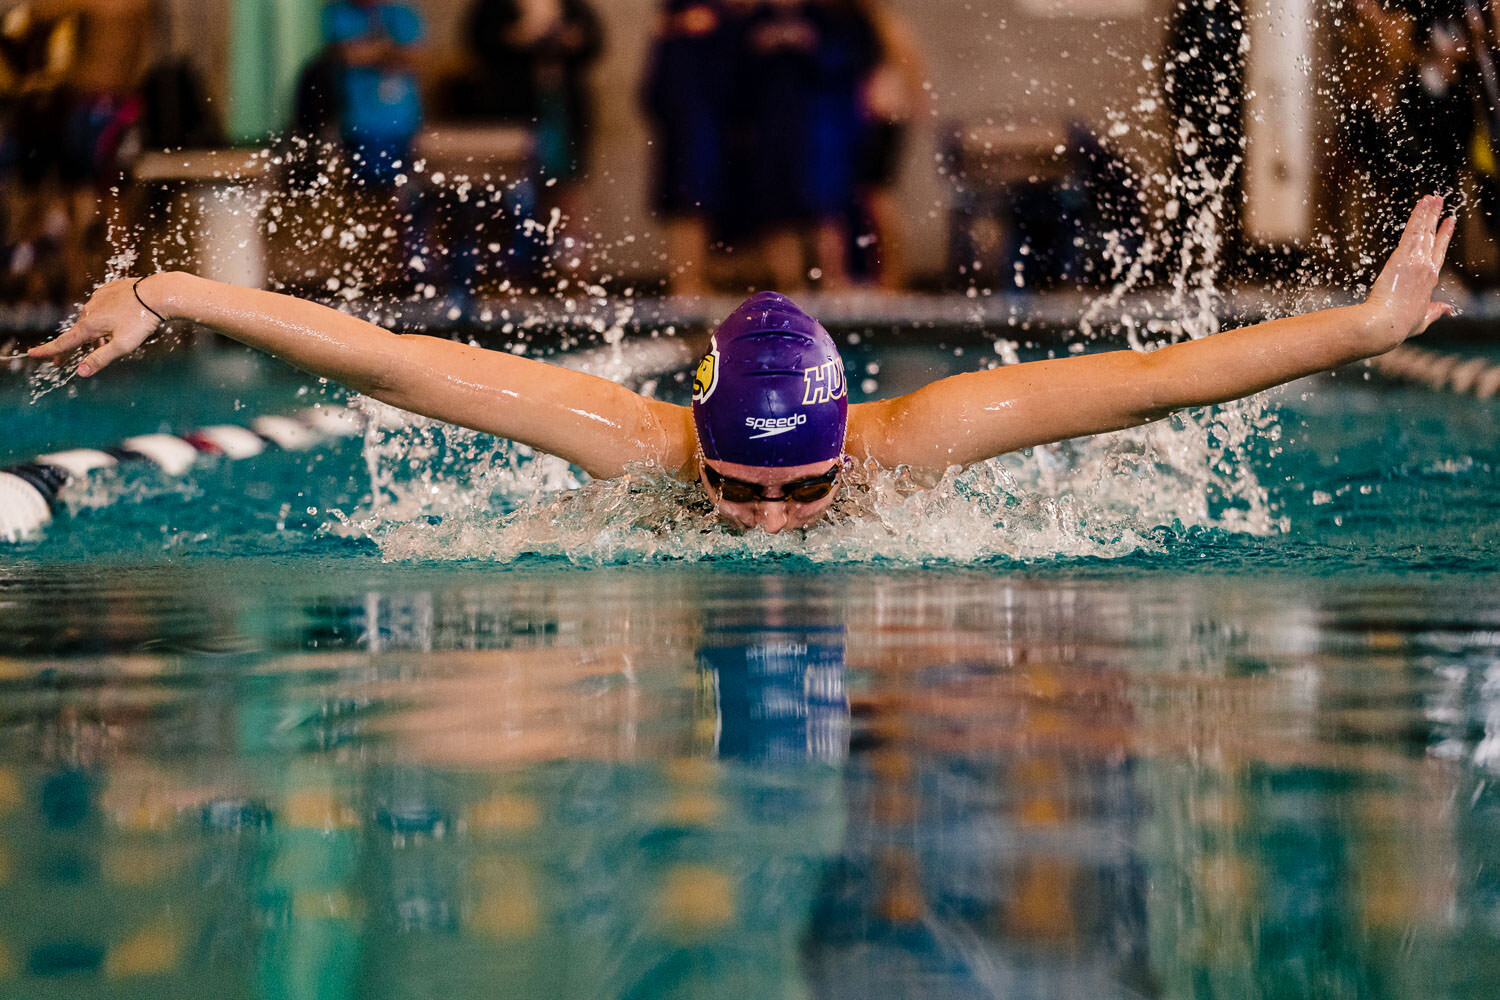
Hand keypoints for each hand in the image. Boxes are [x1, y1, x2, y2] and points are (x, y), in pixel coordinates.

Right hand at [27, 277, 164, 376]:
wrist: (159, 293)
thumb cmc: (142, 321)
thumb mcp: (122, 345)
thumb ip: (101, 358)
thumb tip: (81, 372)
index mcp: (89, 325)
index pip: (64, 342)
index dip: (48, 350)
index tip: (32, 353)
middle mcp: (90, 309)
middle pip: (78, 332)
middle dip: (73, 347)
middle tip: (63, 361)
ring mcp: (99, 297)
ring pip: (93, 319)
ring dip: (95, 332)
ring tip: (104, 343)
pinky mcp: (110, 289)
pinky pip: (103, 307)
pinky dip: (105, 317)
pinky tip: (116, 320)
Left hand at [1364, 196, 1455, 351]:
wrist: (1385, 324)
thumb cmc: (1398, 325)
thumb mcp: (1422, 320)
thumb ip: (1434, 312)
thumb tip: (1447, 310)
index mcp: (1429, 280)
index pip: (1438, 252)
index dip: (1443, 236)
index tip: (1448, 223)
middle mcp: (1426, 268)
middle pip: (1432, 237)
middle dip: (1436, 217)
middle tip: (1439, 201)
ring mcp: (1416, 261)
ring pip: (1423, 231)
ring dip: (1428, 212)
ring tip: (1431, 197)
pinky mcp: (1404, 257)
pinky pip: (1412, 231)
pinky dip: (1418, 216)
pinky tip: (1423, 203)